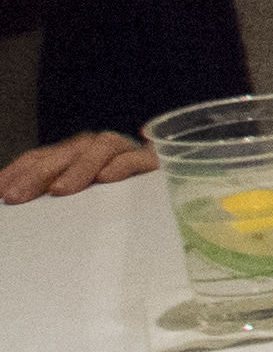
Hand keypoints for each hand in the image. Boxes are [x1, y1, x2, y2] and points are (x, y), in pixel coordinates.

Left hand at [1, 131, 158, 204]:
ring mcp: (125, 152)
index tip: (1, 192)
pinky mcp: (152, 163)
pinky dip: (121, 165)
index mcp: (73, 156)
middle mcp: (96, 150)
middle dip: (39, 174)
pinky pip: (136, 158)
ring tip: (61, 191)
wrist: (176, 184)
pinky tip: (107, 178)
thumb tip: (7, 194)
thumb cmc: (115, 203)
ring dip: (78, 169)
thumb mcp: (75, 199)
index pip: (40, 157)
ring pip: (100, 149)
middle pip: (66, 153)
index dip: (19, 171)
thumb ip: (47, 194)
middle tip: (18, 196)